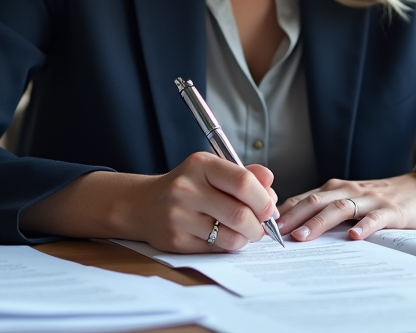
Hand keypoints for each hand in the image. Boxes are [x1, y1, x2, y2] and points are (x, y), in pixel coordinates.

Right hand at [129, 152, 278, 252]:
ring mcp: (179, 216)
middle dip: (259, 225)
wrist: (145, 204)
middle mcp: (187, 189)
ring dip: (245, 238)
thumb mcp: (213, 170)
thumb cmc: (188, 186)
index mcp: (200, 165)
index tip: (269, 208)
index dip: (263, 199)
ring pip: (230, 237)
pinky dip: (228, 246)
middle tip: (261, 226)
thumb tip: (270, 184)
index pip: (243, 182)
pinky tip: (223, 236)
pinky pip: (216, 249)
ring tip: (243, 232)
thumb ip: (244, 174)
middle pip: (240, 214)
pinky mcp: (176, 240)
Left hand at [276, 174, 415, 241]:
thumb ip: (326, 208)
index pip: (305, 197)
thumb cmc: (379, 198)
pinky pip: (375, 219)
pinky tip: (354, 237)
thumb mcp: (350, 199)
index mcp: (336, 188)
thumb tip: (293, 225)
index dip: (284, 210)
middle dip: (294, 216)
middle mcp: (349, 190)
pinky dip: (364, 227)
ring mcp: (370, 200)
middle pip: (317, 201)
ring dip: (319, 222)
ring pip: (340, 208)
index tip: (264, 223)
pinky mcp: (391, 211)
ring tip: (303, 236)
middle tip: (275, 232)